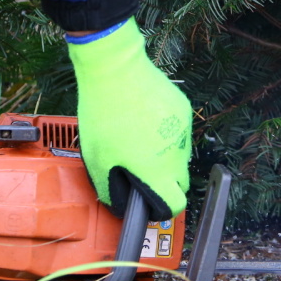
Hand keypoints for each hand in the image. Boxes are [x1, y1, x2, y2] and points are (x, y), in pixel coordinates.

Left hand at [68, 19, 191, 220]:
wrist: (116, 71)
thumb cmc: (104, 115)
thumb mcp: (97, 159)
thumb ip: (109, 189)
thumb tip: (118, 203)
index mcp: (157, 170)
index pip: (175, 205)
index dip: (162, 209)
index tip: (150, 204)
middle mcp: (177, 153)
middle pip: (181, 182)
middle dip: (165, 184)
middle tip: (141, 172)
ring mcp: (183, 130)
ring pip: (180, 155)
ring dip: (165, 157)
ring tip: (139, 140)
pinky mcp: (183, 109)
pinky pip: (178, 132)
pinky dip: (166, 133)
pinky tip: (144, 119)